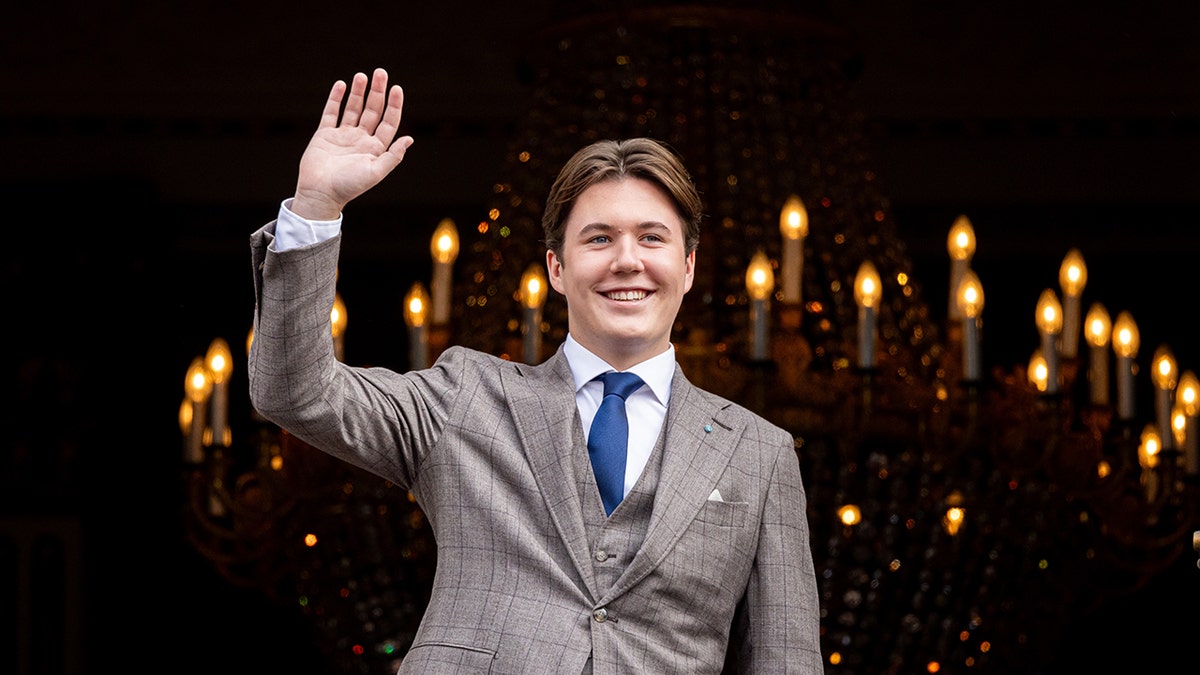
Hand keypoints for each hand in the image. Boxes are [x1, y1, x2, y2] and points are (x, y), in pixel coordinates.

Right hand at [291, 68, 413, 220]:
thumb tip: (410, 139)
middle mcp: (361, 140)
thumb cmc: (349, 186)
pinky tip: (341, 85)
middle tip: (380, 72)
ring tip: (362, 75)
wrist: (320, 194)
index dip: (394, 105)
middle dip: (377, 92)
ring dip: (358, 92)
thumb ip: (393, 156)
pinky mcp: (324, 135)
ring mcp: (343, 136)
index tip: (396, 88)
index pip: (389, 122)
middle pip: (372, 110)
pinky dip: (336, 98)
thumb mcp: (375, 172)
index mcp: (376, 148)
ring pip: (353, 108)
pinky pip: (331, 112)